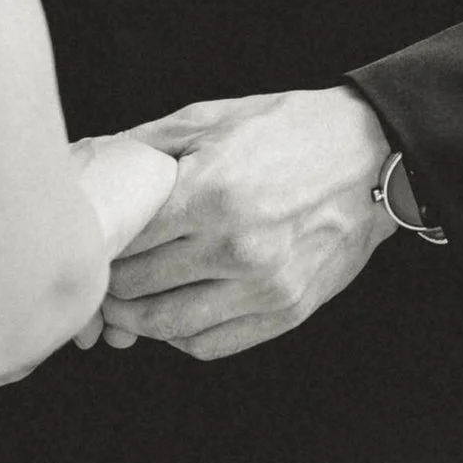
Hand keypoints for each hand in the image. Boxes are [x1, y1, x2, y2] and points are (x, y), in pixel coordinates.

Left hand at [99, 87, 394, 362]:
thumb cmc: (289, 130)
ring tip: (125, 301)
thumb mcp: (212, 118)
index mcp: (211, 194)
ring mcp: (265, 287)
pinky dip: (180, 337)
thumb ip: (148, 144)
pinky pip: (211, 344)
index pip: (127, 242)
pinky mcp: (287, 312)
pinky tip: (172, 312)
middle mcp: (237, 248)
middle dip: (109, 284)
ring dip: (136, 319)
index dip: (99, 245)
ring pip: (169, 327)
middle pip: (140, 288)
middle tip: (96, 275)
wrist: (371, 157)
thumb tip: (92, 165)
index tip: (91, 242)